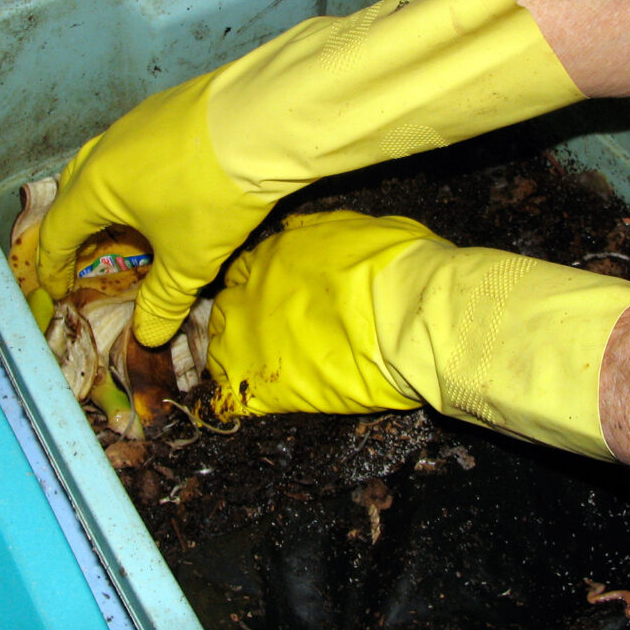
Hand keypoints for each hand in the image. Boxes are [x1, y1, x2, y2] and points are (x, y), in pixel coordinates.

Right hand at [37, 69, 269, 346]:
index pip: (59, 231)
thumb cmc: (213, 196)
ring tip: (122, 221)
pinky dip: (134, 173)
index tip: (58, 289)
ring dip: (104, 196)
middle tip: (86, 256)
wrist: (263, 123)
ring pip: (103, 162)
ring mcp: (137, 121)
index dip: (55, 265)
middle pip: (73, 191)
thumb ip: (162, 300)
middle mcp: (107, 147)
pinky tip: (161, 184)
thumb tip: (147, 336)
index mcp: (96, 186)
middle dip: (74, 227)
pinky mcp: (169, 106)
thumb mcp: (188, 260)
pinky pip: (135, 147)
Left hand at [206, 210, 629, 462]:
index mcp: (275, 252)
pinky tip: (245, 401)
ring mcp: (255, 339)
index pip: (245, 266)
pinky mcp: (268, 386)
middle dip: (235, 315)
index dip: (254, 279)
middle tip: (256, 328)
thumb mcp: (357, 228)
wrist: (412, 315)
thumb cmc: (396, 265)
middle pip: (225, 305)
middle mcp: (254, 292)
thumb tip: (304, 233)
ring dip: (226, 355)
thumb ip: (320, 234)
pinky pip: (234, 396)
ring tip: (244, 365)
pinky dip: (237, 398)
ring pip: (217, 348)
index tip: (266, 290)